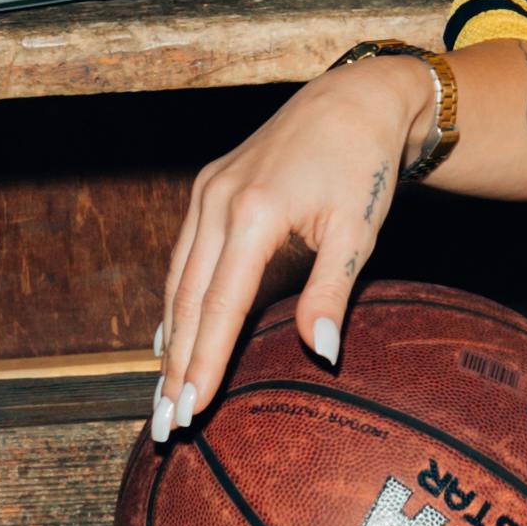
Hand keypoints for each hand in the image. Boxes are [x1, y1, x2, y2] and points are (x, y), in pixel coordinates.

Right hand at [150, 57, 435, 431]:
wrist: (353, 100)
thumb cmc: (362, 167)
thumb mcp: (358, 229)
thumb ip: (332, 291)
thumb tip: (322, 352)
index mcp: (252, 213)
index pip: (219, 306)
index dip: (203, 363)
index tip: (190, 412)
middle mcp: (216, 203)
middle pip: (186, 301)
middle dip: (174, 367)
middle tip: (165, 425)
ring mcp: (206, 193)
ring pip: (178, 281)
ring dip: (170, 342)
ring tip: (164, 396)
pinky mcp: (207, 189)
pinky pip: (184, 258)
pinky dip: (177, 304)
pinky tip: (170, 341)